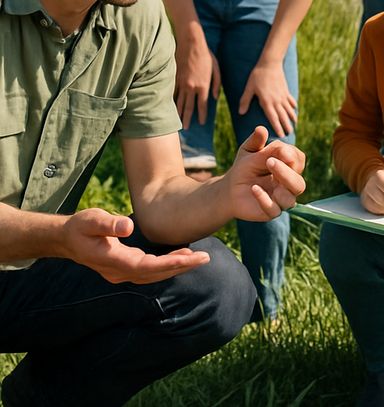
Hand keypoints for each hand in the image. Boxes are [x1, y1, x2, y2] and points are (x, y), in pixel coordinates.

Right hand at [62, 209, 208, 283]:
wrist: (67, 239)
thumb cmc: (80, 226)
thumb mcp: (91, 220)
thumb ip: (109, 224)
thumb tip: (128, 228)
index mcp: (112, 261)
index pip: (147, 267)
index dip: (170, 264)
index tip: (191, 258)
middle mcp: (119, 272)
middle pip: (155, 274)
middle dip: (181, 267)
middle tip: (206, 258)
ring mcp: (122, 273)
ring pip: (154, 275)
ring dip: (176, 267)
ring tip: (199, 258)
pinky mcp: (126, 269)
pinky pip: (150, 271)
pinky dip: (167, 266)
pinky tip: (182, 257)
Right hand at [174, 26, 220, 129]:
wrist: (191, 44)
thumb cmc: (206, 55)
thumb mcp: (216, 69)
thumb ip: (216, 84)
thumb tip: (215, 97)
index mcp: (203, 85)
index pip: (202, 104)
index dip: (202, 115)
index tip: (202, 122)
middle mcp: (191, 87)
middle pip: (189, 106)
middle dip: (187, 118)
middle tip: (186, 127)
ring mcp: (181, 83)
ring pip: (178, 102)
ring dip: (178, 112)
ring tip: (177, 121)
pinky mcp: (174, 78)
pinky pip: (172, 93)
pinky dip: (171, 101)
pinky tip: (169, 107)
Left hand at [225, 127, 305, 220]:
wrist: (230, 188)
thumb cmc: (245, 167)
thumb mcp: (248, 150)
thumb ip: (256, 141)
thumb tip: (261, 129)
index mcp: (288, 166)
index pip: (299, 161)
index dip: (291, 156)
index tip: (279, 150)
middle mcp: (288, 184)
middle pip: (299, 183)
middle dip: (286, 172)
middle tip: (269, 161)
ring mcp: (280, 199)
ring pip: (291, 199)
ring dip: (278, 188)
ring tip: (261, 178)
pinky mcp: (270, 211)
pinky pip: (274, 210)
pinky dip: (264, 199)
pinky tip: (254, 189)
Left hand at [239, 60, 296, 137]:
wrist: (270, 63)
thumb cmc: (257, 75)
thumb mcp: (249, 88)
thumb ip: (245, 100)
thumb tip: (240, 113)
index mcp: (267, 101)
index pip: (273, 117)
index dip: (277, 127)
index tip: (280, 135)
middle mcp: (276, 100)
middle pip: (282, 115)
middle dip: (286, 125)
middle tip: (289, 134)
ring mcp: (282, 95)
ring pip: (288, 109)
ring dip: (291, 117)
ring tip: (294, 124)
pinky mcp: (286, 90)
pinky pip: (290, 100)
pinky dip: (293, 105)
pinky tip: (294, 109)